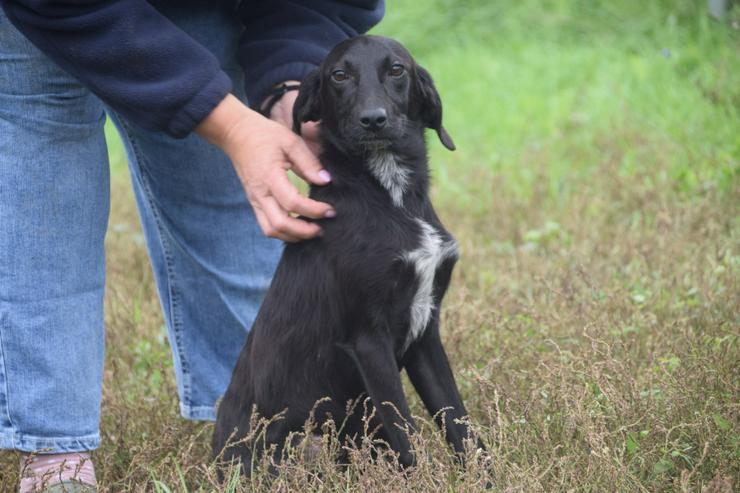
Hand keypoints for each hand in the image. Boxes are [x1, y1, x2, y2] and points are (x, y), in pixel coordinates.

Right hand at [196, 94, 333, 241]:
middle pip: (280, 224)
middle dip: (303, 231)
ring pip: (271, 230)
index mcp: (270, 177)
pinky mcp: (254, 202)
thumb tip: (325, 180)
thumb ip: (309, 162)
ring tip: (311, 230)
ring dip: (292, 235)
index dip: (314, 210)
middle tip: (322, 227)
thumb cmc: (264, 135)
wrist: (236, 134)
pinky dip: (283, 232)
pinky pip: (266, 225)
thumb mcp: (290, 141)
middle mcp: (260, 193)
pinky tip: (298, 227)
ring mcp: (255, 200)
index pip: (293, 202)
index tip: (329, 210)